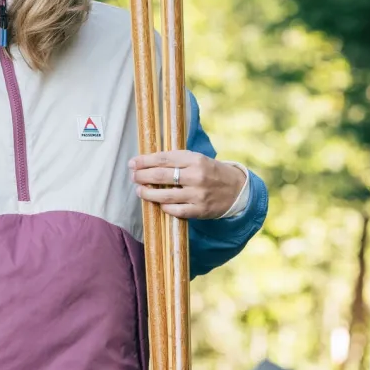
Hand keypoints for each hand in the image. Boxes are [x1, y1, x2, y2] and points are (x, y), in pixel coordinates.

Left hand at [129, 151, 245, 219]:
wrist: (237, 190)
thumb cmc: (211, 172)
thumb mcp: (198, 159)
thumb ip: (178, 160)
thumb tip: (149, 162)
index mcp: (195, 159)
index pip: (164, 159)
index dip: (145, 161)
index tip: (133, 163)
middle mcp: (196, 176)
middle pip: (161, 176)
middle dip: (143, 176)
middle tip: (133, 176)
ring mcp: (198, 194)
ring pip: (165, 195)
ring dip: (148, 193)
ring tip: (139, 190)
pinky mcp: (199, 210)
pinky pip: (175, 210)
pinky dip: (164, 207)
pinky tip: (158, 204)